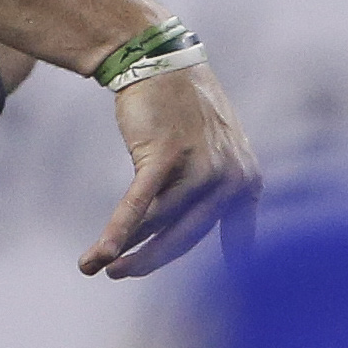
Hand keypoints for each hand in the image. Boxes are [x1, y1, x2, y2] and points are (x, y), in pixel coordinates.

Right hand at [88, 59, 257, 279]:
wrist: (161, 59)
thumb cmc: (187, 111)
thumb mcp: (220, 152)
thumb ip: (223, 196)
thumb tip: (237, 251)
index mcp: (247, 180)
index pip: (234, 236)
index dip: (233, 264)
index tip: (231, 288)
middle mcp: (229, 176)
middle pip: (188, 236)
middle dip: (153, 262)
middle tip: (124, 276)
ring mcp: (199, 166)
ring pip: (160, 224)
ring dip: (127, 250)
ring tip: (100, 267)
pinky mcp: (165, 155)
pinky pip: (138, 204)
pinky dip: (118, 231)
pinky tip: (101, 255)